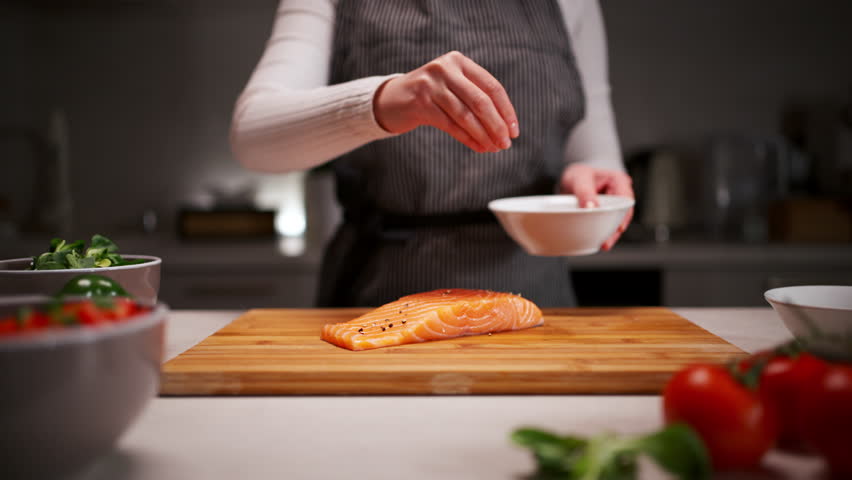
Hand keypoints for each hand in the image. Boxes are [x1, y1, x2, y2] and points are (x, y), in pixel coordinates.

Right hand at [373, 51, 519, 152]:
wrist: (392, 99)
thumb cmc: (430, 96)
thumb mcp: (453, 87)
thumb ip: (475, 97)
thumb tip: (505, 126)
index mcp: (459, 61)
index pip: (492, 87)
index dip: (506, 110)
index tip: (514, 130)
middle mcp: (446, 68)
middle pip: (481, 101)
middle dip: (497, 125)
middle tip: (506, 144)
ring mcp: (431, 84)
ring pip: (466, 115)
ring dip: (483, 135)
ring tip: (494, 148)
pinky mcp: (420, 102)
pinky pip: (450, 125)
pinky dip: (467, 138)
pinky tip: (478, 147)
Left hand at [559, 163, 633, 250]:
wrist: (570, 179)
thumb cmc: (577, 174)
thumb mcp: (579, 178)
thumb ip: (584, 191)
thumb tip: (591, 208)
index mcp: (618, 181)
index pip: (626, 199)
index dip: (624, 214)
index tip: (619, 227)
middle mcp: (618, 194)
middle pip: (623, 214)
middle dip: (616, 229)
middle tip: (607, 242)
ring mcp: (613, 205)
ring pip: (616, 222)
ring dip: (610, 234)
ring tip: (604, 245)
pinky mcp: (605, 214)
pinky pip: (606, 225)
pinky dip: (603, 233)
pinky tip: (598, 242)